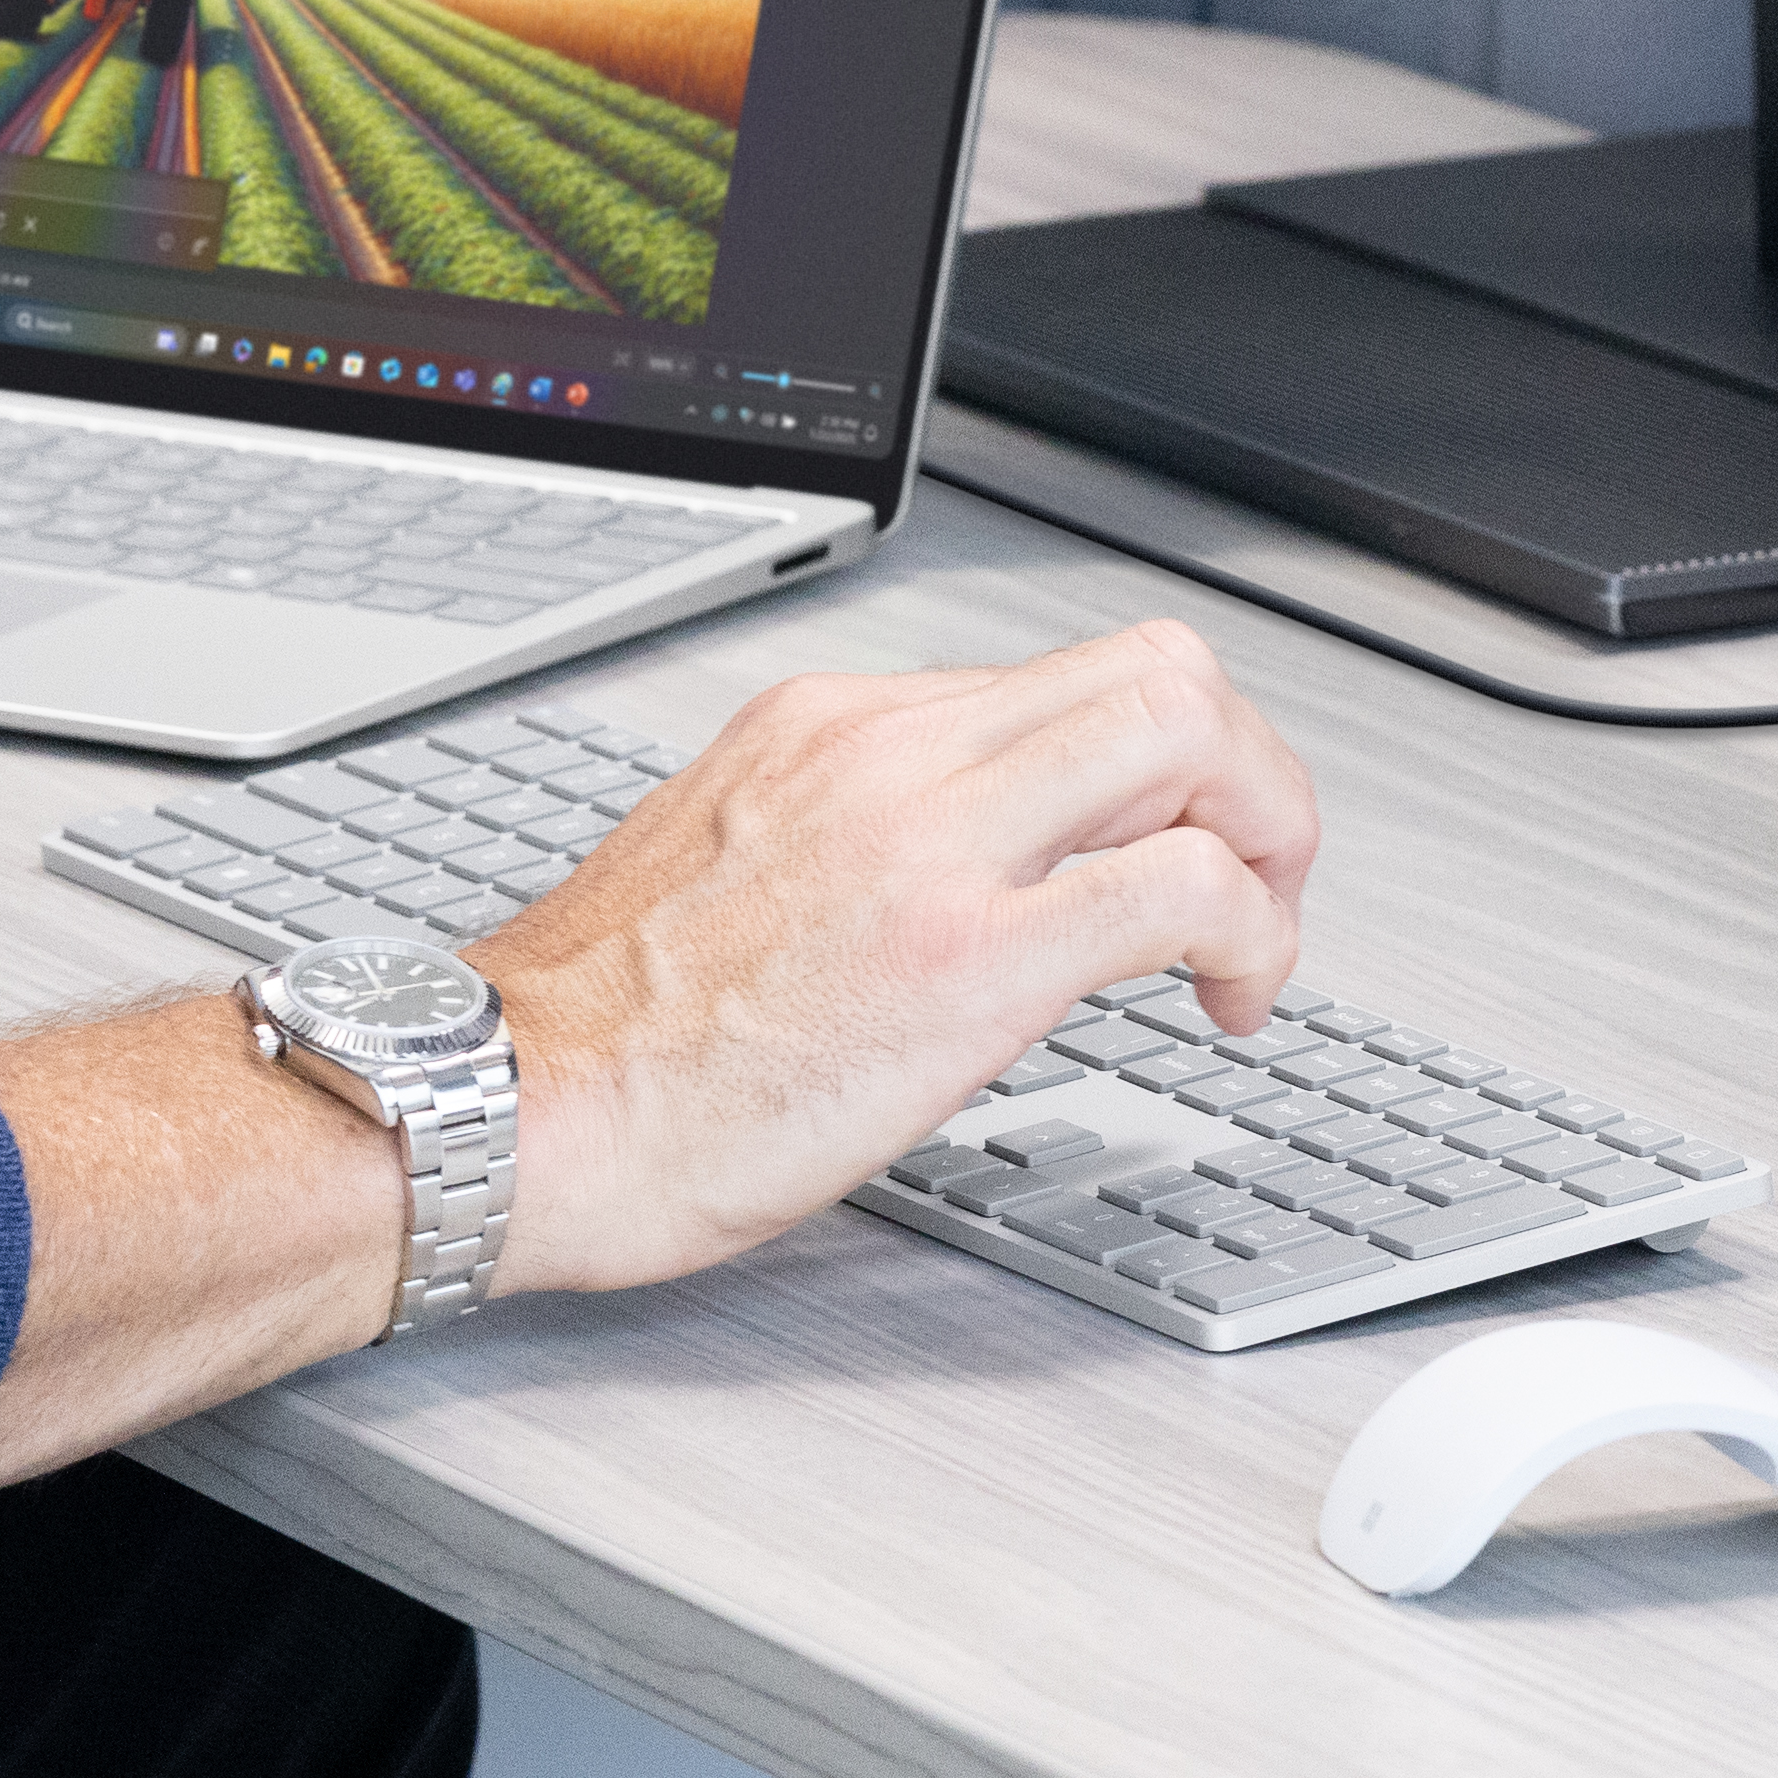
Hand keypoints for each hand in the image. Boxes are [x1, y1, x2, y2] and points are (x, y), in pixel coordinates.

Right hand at [471, 625, 1318, 1295]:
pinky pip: (1178, 886)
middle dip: (1251, 773)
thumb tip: (981, 872)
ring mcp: (934, 842)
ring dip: (1270, 835)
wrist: (506, 1108)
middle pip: (1158, 668)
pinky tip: (1229, 996)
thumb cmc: (603, 1033)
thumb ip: (864, 834)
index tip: (1175, 846)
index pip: (1068, 677)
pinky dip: (1249, 929)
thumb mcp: (740, 863)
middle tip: (1258, 881)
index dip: (1164, 761)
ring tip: (1256, 943)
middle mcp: (891, 751)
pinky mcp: (968, 956)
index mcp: (836, 727)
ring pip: (1188, 730)